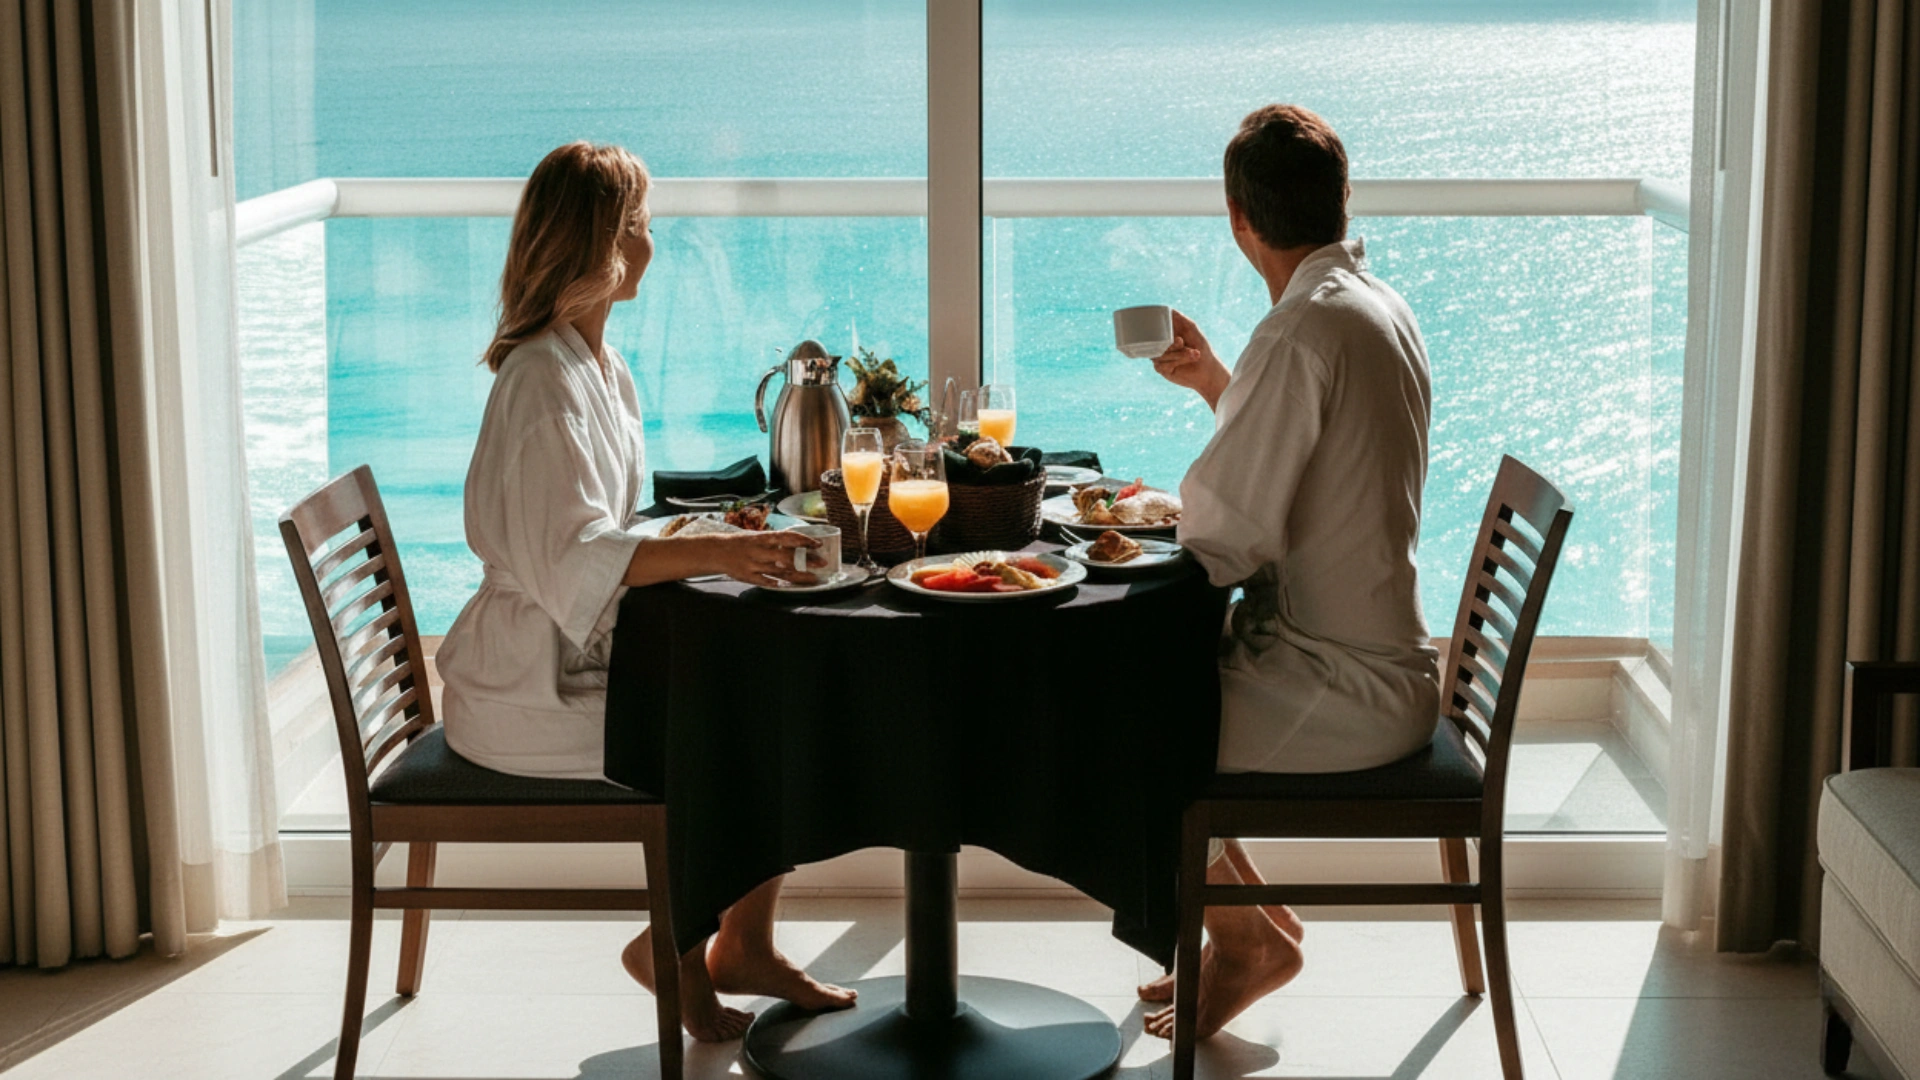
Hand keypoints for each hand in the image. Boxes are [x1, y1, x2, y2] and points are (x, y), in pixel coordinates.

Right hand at [704, 530, 819, 586]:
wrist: (717, 551)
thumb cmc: (742, 543)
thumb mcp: (758, 537)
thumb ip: (775, 541)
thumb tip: (798, 541)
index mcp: (762, 538)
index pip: (787, 537)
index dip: (803, 540)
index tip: (818, 544)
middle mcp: (759, 550)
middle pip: (787, 556)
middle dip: (806, 560)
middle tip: (823, 563)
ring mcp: (754, 565)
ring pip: (780, 572)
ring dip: (799, 576)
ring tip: (814, 578)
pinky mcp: (748, 576)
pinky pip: (765, 581)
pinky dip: (776, 584)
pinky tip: (789, 587)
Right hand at [1152, 309, 1229, 409]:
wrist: (1208, 370)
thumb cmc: (1202, 348)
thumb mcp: (1192, 330)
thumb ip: (1181, 319)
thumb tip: (1169, 309)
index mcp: (1166, 334)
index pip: (1153, 329)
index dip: (1154, 327)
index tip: (1166, 329)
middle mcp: (1161, 345)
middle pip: (1155, 341)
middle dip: (1171, 343)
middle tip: (1182, 341)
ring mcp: (1160, 357)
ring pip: (1160, 353)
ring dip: (1179, 354)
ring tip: (1195, 354)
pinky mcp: (1161, 369)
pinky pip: (1162, 364)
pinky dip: (1177, 362)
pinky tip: (1188, 361)